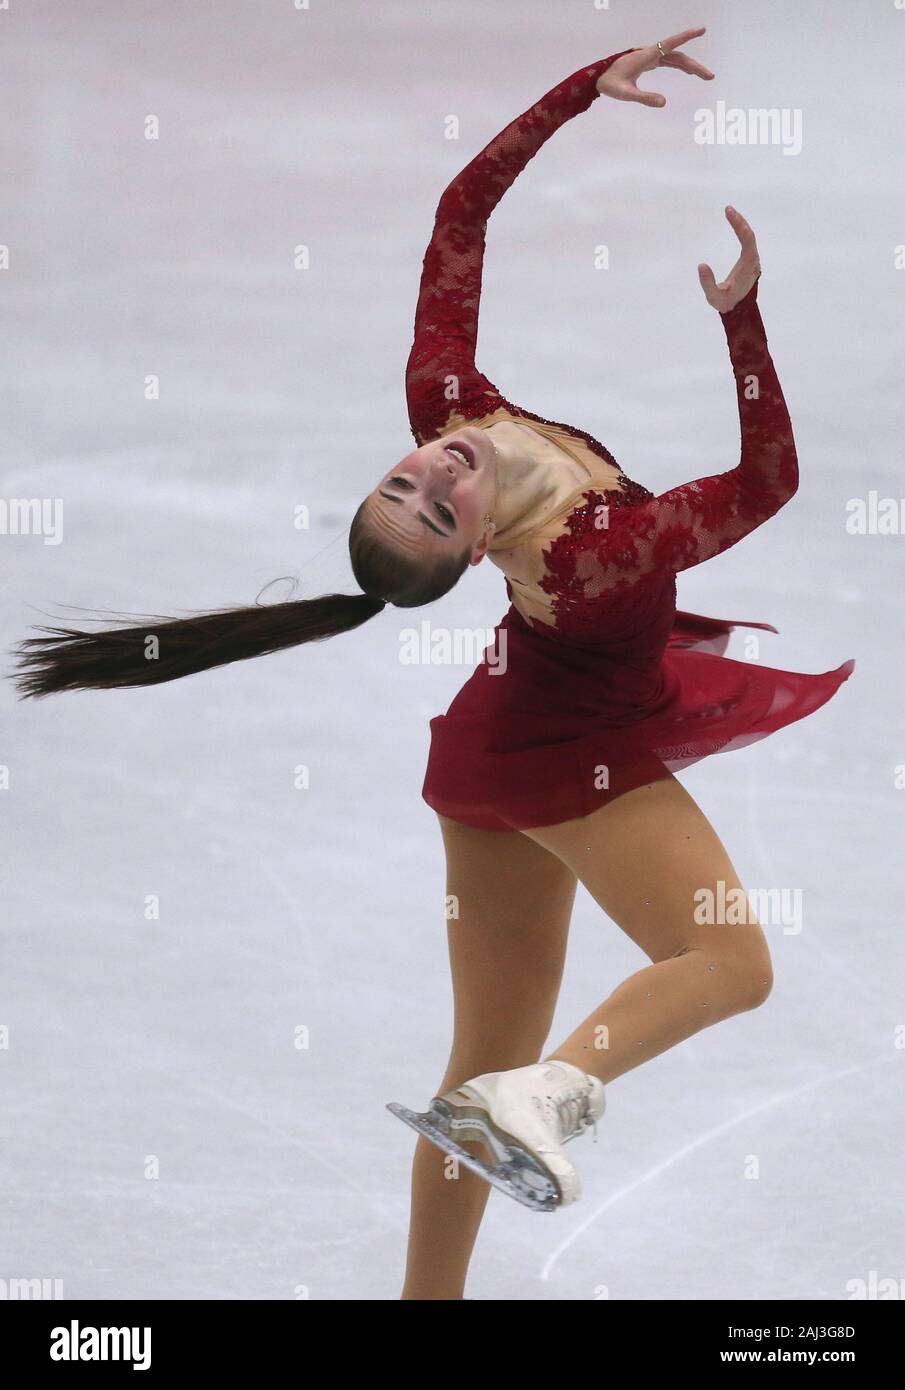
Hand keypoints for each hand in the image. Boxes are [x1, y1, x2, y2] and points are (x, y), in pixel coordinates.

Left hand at [596, 27, 713, 105]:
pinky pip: (668, 61)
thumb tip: (664, 102)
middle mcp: (650, 53)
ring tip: (704, 76)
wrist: (597, 78)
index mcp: (646, 56)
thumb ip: (644, 98)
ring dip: (689, 66)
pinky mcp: (648, 62)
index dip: (686, 36)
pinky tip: (687, 72)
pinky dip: (679, 66)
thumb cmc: (610, 84)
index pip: (670, 44)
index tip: (701, 30)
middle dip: (695, 65)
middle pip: (678, 56)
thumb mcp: (626, 94)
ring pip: (674, 59)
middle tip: (710, 76)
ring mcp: (649, 57)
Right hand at [698, 206, 761, 311]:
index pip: (747, 241)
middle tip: (728, 209)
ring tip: (729, 212)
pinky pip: (748, 241)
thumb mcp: (714, 297)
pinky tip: (734, 222)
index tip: (729, 214)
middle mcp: (753, 260)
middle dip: (739, 221)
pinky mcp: (750, 259)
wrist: (738, 309)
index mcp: (748, 267)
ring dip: (740, 223)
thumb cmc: (726, 303)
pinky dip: (741, 230)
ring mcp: (753, 259)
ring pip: (750, 237)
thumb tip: (701, 264)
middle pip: (749, 235)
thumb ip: (707, 283)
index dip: (739, 226)